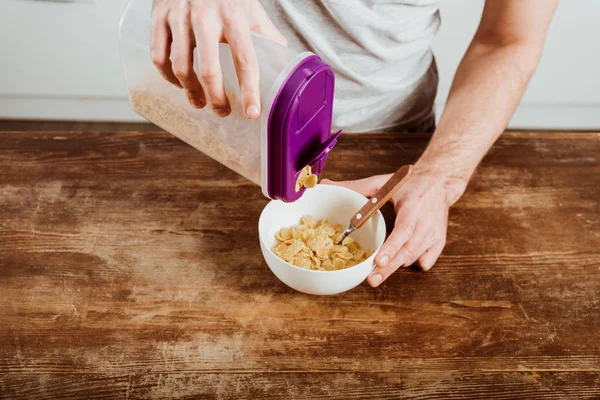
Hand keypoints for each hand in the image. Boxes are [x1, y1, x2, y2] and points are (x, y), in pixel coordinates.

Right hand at [151, 0, 286, 116]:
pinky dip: (168, 76)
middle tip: (223, 112)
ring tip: (200, 103)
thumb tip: (283, 61)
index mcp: (233, 16)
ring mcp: (178, 16)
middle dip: (216, 98)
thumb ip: (265, 33)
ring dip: (191, 92)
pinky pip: (158, 56)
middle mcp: (205, 16)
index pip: (245, 60)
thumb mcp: (249, 7)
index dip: (249, 90)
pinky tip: (179, 83)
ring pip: (180, 67)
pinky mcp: (159, 16)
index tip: (252, 112)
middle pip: (208, 70)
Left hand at [323, 168, 463, 286]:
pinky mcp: (439, 242)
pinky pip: (425, 262)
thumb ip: (354, 186)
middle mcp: (426, 223)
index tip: (379, 260)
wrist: (439, 183)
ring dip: (397, 264)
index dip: (392, 247)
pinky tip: (401, 258)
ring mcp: (434, 235)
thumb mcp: (382, 182)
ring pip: (414, 258)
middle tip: (371, 280)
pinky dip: (413, 263)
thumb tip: (324, 184)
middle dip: (389, 268)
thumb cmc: (408, 184)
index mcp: (412, 206)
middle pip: (408, 251)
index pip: (404, 230)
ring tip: (379, 270)